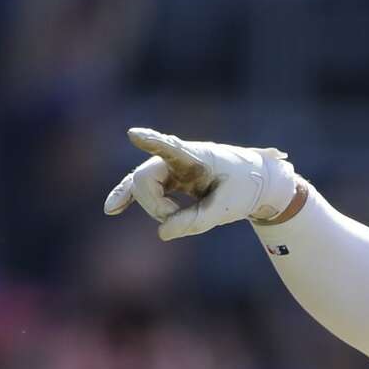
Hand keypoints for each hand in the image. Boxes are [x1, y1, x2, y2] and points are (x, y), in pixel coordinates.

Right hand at [103, 128, 300, 240]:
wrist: (256, 180)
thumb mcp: (228, 208)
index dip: (152, 142)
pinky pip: (142, 188)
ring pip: (142, 186)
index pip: (170, 147)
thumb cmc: (245, 188)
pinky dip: (127, 198)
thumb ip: (196, 221)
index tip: (134, 134)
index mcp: (196, 157)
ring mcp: (169, 167)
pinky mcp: (168, 179)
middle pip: (144, 179)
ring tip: (175, 219)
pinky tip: (112, 210)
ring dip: (154, 209)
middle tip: (177, 220)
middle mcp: (177, 158)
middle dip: (155, 206)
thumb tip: (162, 234)